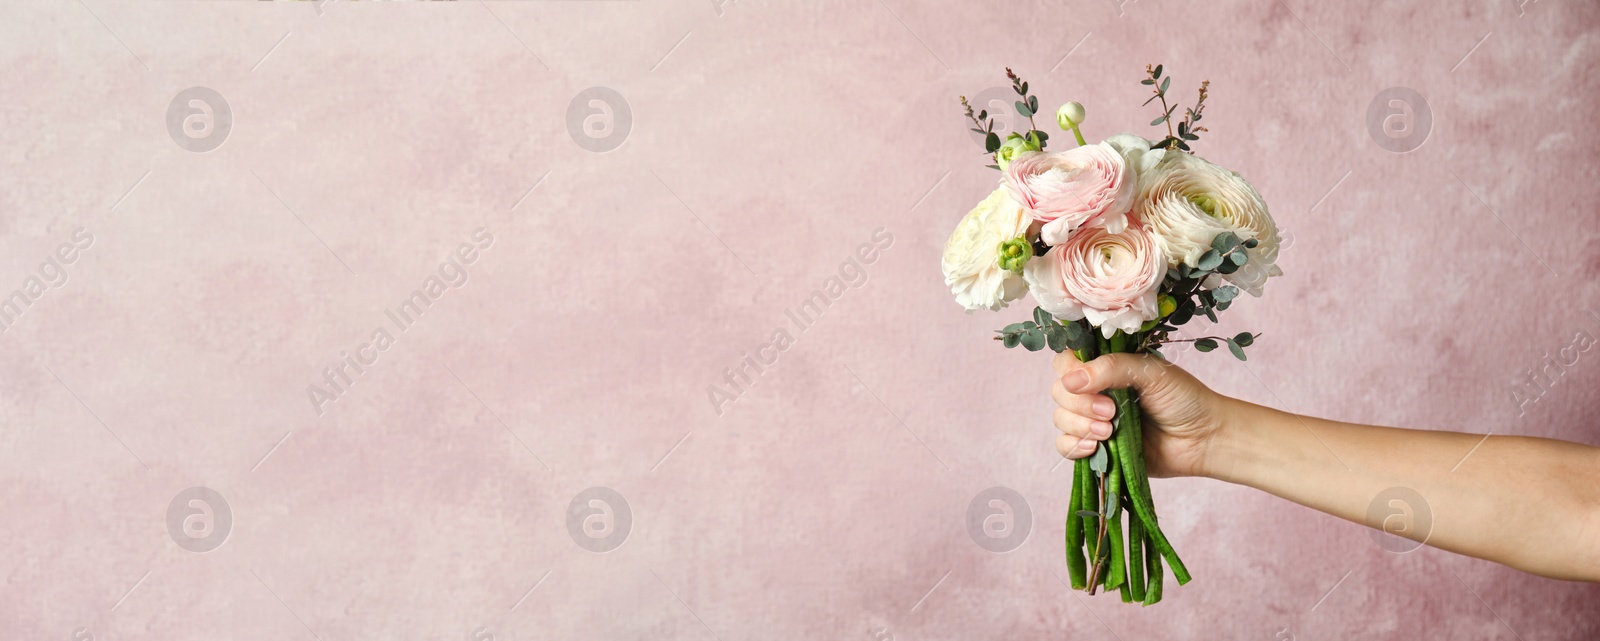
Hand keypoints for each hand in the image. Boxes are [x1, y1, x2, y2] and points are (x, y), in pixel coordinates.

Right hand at [1050, 350, 1226, 477]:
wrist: (1204, 439)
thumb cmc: (1184, 398)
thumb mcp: (1150, 372)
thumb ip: (1112, 369)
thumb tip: (1071, 381)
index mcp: (1106, 367)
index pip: (1067, 361)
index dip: (1070, 372)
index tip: (1088, 383)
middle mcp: (1096, 391)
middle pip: (1059, 391)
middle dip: (1079, 404)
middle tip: (1110, 411)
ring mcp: (1093, 420)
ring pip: (1060, 419)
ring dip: (1079, 426)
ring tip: (1109, 432)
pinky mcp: (1097, 448)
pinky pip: (1066, 446)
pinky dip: (1074, 446)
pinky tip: (1096, 448)